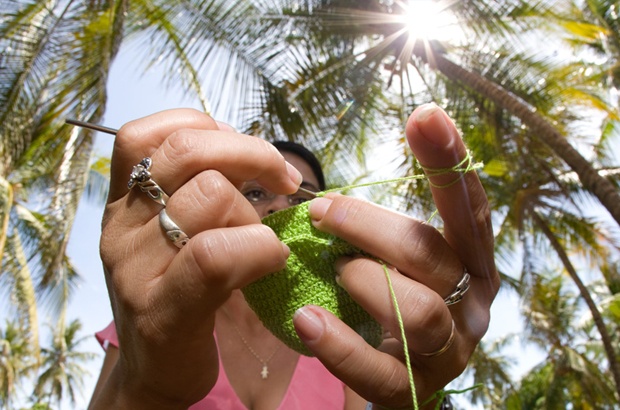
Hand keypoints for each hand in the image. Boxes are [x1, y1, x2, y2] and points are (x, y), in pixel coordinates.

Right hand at [98, 109, 299, 407]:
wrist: (156, 371)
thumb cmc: (183, 292)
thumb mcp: (179, 231)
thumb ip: (201, 189)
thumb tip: (254, 155)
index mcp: (123, 203)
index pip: (142, 134)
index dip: (200, 125)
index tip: (240, 148)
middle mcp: (121, 228)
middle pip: (187, 152)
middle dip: (252, 153)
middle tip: (283, 180)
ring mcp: (136, 269)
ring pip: (211, 197)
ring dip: (256, 212)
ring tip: (263, 238)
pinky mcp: (163, 311)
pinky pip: (215, 256)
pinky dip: (261, 248)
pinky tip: (272, 259)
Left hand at [293, 103, 498, 407]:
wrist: (382, 384)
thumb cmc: (381, 306)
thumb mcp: (387, 261)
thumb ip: (374, 231)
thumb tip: (322, 194)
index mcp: (468, 265)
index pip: (467, 210)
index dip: (449, 163)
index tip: (425, 116)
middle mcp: (468, 305)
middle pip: (432, 255)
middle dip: (370, 226)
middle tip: (321, 211)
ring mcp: (444, 353)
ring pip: (419, 311)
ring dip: (366, 282)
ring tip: (332, 270)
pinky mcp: (411, 392)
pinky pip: (380, 370)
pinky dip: (341, 344)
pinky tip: (306, 320)